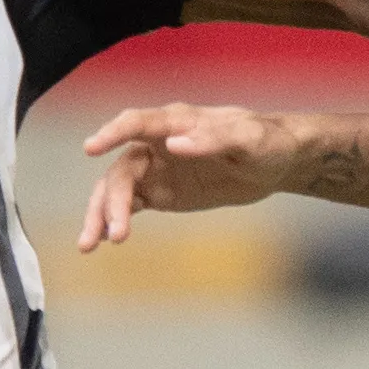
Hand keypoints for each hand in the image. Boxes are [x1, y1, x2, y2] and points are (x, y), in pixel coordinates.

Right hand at [79, 101, 299, 249]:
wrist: (278, 163)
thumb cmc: (267, 142)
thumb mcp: (249, 140)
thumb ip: (213, 139)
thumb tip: (174, 144)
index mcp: (177, 122)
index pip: (136, 123)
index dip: (112, 134)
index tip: (90, 148)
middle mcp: (157, 144)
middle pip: (121, 170)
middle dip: (110, 202)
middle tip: (115, 234)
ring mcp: (157, 169)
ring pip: (117, 190)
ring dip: (102, 215)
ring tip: (91, 246)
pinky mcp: (162, 193)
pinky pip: (130, 205)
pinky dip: (114, 220)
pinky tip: (103, 240)